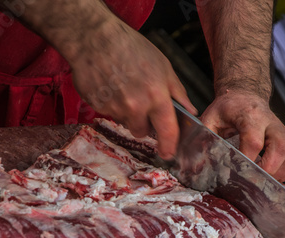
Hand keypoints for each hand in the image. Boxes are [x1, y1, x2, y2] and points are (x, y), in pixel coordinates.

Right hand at [70, 17, 196, 159]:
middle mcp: (135, 106)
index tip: (168, 153)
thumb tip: (190, 112)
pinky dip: (110, 104)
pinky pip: (108, 113)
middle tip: (140, 103)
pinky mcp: (96, 105)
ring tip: (124, 88)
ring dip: (126, 113)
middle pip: (141, 132)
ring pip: (124, 122)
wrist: (94, 36)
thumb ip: (178, 92)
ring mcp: (113, 107)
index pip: (167, 131)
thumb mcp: (164, 66)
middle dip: (143, 123)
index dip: (169, 146)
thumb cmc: (131, 47)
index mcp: (156, 96)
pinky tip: (110, 85)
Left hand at [200, 91, 284, 181]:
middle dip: (268, 170)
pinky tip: (269, 176)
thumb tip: (196, 166)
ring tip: (260, 181)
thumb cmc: (228, 109)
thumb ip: (203, 139)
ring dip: (277, 174)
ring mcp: (283, 133)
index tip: (238, 171)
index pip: (254, 140)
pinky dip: (284, 173)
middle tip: (253, 181)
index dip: (248, 159)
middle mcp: (272, 123)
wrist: (245, 96)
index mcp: (250, 116)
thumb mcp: (210, 118)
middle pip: (280, 148)